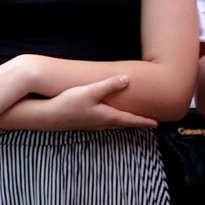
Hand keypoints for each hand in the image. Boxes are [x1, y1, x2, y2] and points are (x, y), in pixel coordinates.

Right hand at [40, 75, 157, 130]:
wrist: (48, 116)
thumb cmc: (69, 103)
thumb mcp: (90, 91)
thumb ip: (109, 85)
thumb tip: (128, 79)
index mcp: (107, 117)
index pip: (130, 120)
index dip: (143, 121)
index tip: (156, 124)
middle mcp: (101, 123)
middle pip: (123, 124)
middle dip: (136, 123)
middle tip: (148, 123)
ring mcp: (92, 124)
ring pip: (114, 125)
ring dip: (124, 122)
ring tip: (131, 119)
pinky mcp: (84, 122)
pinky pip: (104, 123)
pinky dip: (113, 121)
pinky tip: (108, 116)